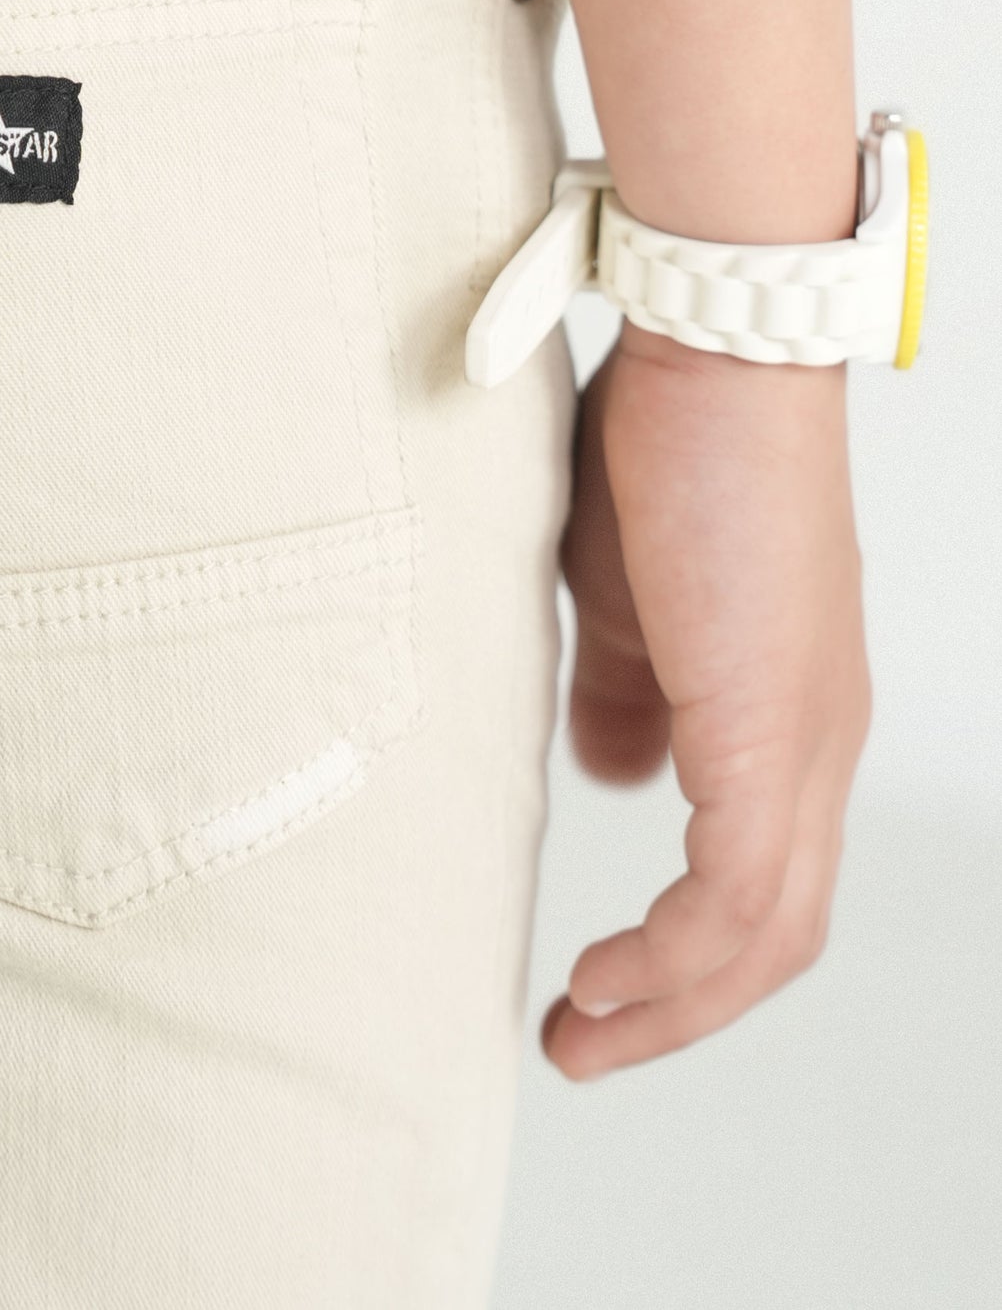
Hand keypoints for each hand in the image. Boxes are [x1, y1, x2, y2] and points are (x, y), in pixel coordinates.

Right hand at [545, 320, 870, 1077]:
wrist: (719, 355)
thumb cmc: (670, 442)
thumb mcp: (627, 590)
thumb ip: (624, 686)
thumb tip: (613, 772)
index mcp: (791, 708)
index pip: (766, 874)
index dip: (688, 948)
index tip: (597, 981)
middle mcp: (818, 741)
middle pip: (777, 933)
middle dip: (675, 1010)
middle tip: (578, 1040)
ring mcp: (805, 741)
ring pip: (765, 933)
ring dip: (669, 1003)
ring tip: (577, 1029)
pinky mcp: (767, 730)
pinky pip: (734, 892)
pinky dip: (671, 955)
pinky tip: (604, 973)